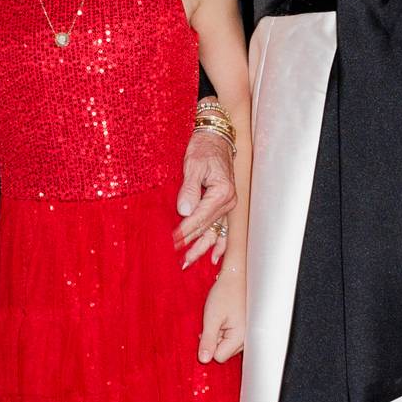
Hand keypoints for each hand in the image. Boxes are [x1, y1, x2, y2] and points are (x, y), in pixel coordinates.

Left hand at [174, 126, 237, 266]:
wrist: (215, 139)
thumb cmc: (204, 148)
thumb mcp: (193, 165)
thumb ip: (189, 188)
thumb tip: (184, 211)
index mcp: (222, 192)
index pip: (200, 217)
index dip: (185, 231)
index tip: (172, 242)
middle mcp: (228, 202)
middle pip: (207, 228)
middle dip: (191, 244)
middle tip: (177, 260)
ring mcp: (227, 205)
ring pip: (214, 232)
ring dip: (202, 249)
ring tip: (188, 263)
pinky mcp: (223, 206)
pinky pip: (223, 229)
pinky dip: (219, 244)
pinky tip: (215, 258)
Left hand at [198, 259, 246, 363]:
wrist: (238, 276)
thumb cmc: (226, 292)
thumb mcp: (212, 317)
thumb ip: (208, 340)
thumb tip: (204, 360)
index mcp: (240, 338)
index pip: (218, 357)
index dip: (209, 344)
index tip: (209, 328)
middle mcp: (247, 339)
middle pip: (224, 352)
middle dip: (215, 339)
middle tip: (215, 320)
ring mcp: (248, 334)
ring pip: (228, 344)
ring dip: (220, 334)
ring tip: (222, 316)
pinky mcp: (247, 328)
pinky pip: (233, 336)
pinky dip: (226, 329)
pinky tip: (227, 316)